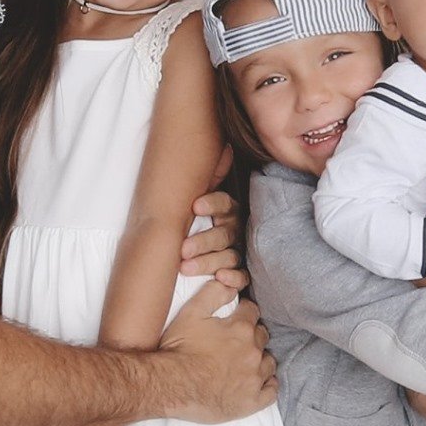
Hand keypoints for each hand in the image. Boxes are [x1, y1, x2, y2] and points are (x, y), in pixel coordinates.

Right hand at [158, 281, 275, 422]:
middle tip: (235, 341)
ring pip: (268, 362)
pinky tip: (257, 383)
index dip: (243, 312)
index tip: (236, 317)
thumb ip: (212, 293)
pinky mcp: (252, 401)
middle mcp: (252, 352)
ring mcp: (254, 378)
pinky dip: (266, 385)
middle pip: (262, 336)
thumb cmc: (178, 349)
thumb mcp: (190, 312)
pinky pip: (271, 391)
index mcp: (241, 328)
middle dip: (251, 336)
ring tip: (244, 363)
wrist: (170, 385)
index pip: (252, 312)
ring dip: (259, 360)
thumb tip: (228, 283)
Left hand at [180, 159, 244, 287]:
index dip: (212, 204)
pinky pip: (242, 277)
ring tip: (186, 268)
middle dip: (202, 241)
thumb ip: (210, 178)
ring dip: (209, 262)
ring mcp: (239, 251)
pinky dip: (233, 278)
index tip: (195, 206)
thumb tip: (224, 147)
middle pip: (223, 234)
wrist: (207, 249)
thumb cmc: (199, 221)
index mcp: (227, 210)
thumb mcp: (200, 199)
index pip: (224, 203)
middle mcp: (235, 229)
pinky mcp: (241, 272)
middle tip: (183, 249)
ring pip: (229, 256)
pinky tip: (221, 278)